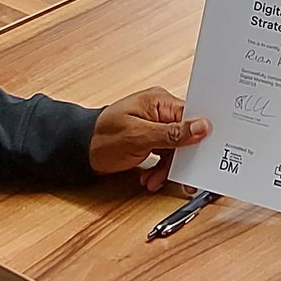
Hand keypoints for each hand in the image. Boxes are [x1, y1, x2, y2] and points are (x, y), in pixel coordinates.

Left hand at [88, 87, 211, 191]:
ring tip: (156, 179)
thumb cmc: (101, 137)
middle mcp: (159, 111)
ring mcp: (155, 125)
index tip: (203, 153)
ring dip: (168, 167)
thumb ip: (172, 133)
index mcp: (159, 101)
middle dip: (180, 157)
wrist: (78, 150)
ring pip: (176, 148)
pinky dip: (161, 168)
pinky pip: (166, 153)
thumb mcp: (139, 137)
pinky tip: (152, 178)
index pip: (191, 116)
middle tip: (179, 174)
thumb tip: (202, 126)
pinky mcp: (150, 139)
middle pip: (186, 134)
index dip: (199, 136)